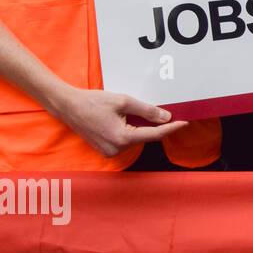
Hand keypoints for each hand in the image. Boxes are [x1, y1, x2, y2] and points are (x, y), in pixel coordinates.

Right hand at [53, 87, 188, 157]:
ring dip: (141, 127)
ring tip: (136, 113)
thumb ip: (147, 110)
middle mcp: (117, 149)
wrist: (68, 106)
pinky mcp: (106, 149)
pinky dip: (131, 130)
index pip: (154, 134)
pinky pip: (125, 140)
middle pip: (145, 136)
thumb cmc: (93, 102)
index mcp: (122, 138)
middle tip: (166, 112)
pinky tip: (127, 119)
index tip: (185, 122)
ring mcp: (110, 151)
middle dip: (155, 125)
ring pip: (135, 138)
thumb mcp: (124, 101)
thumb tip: (166, 117)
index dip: (171, 128)